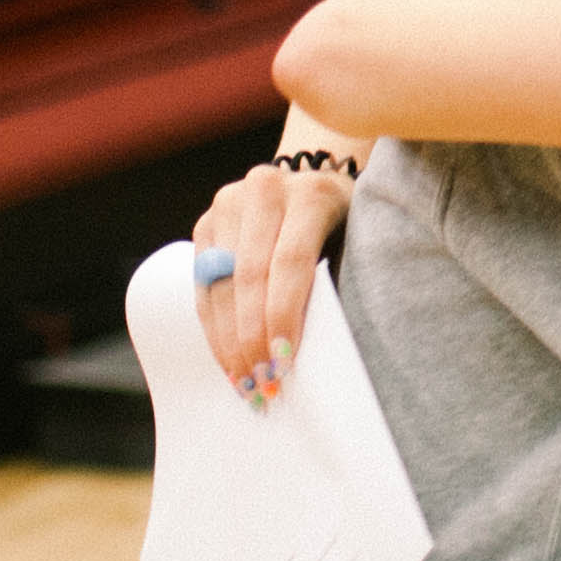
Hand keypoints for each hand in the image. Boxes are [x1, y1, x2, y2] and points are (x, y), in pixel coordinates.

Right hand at [191, 160, 356, 404]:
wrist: (317, 175)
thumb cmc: (348, 223)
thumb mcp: (357, 240)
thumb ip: (337, 280)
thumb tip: (320, 354)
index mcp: (311, 193)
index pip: (289, 261)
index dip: (283, 315)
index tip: (284, 364)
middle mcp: (264, 190)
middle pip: (247, 275)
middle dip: (252, 338)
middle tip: (262, 385)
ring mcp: (228, 204)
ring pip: (218, 283)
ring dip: (228, 340)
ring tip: (244, 383)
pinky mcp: (206, 222)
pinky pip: (203, 283)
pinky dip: (214, 326)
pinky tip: (227, 359)